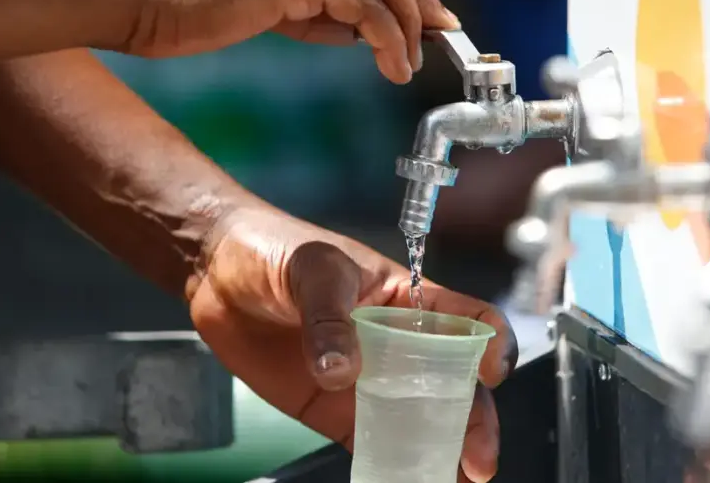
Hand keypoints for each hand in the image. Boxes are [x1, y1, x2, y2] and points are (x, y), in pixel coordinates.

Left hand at [186, 206, 516, 482]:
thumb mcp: (312, 268)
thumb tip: (341, 372)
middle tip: (477, 459)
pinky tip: (407, 478)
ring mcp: (369, 380)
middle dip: (475, 420)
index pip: (469, 319)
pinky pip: (374, 442)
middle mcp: (399, 344)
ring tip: (456, 479)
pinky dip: (393, 464)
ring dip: (443, 449)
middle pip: (455, 383)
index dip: (492, 343)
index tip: (490, 373)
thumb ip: (329, 317)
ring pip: (421, 419)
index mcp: (408, 299)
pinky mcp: (334, 410)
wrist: (217, 272)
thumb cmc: (275, 249)